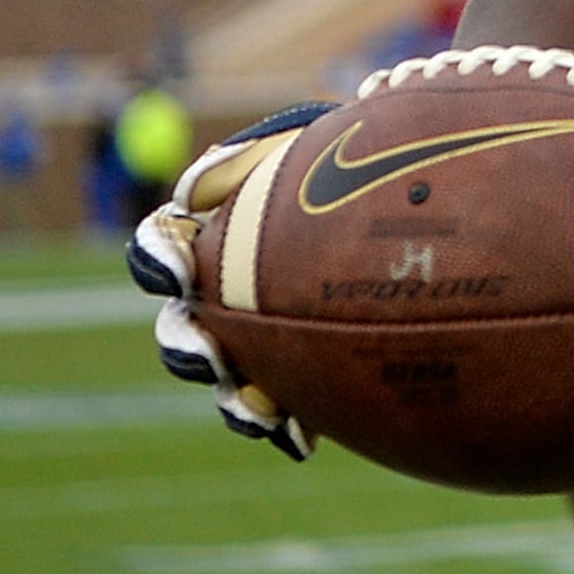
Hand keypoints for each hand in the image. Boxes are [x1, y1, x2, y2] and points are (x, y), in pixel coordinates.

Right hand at [125, 101, 333, 460]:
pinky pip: (284, 411)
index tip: (177, 264)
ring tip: (254, 408)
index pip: (162, 245)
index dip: (156, 255)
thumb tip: (192, 190)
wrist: (418, 195)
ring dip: (230, 398)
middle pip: (180, 330)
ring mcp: (260, 340)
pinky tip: (302, 439)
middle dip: (186, 346)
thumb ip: (255, 154)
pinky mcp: (304, 374)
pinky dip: (285, 425)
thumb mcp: (313, 135)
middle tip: (209, 351)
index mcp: (214, 231)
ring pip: (225, 382)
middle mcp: (223, 292)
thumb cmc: (357, 153)